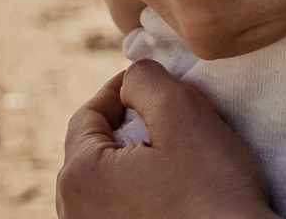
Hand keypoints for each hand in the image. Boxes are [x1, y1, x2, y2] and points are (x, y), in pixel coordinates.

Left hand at [56, 62, 276, 218]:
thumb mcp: (180, 110)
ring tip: (172, 160)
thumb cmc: (212, 189)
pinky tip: (172, 196)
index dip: (121, 90)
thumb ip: (145, 79)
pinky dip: (138, 195)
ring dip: (132, 162)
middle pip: (93, 151)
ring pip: (105, 183)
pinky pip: (117, 211)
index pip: (88, 115)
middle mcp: (74, 215)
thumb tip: (130, 81)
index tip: (155, 84)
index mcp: (79, 178)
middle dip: (126, 127)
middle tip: (167, 121)